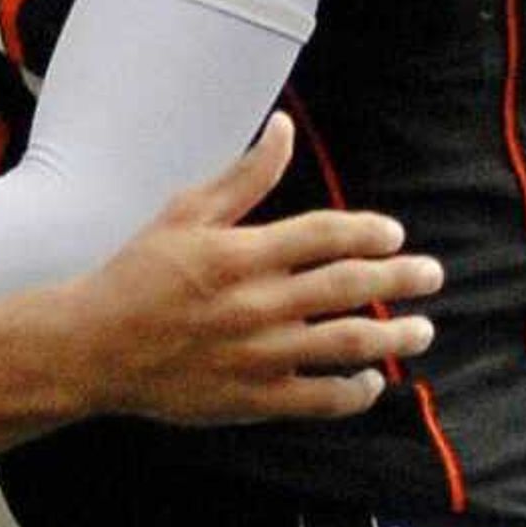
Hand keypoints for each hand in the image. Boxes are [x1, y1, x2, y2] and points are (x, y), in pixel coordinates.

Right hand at [80, 114, 442, 422]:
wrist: (93, 347)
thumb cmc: (136, 273)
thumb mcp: (183, 213)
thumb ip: (242, 176)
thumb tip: (283, 127)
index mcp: (241, 253)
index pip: (325, 235)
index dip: (369, 232)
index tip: (394, 234)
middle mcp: (257, 303)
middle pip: (349, 287)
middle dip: (400, 278)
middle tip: (432, 274)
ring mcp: (259, 355)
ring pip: (347, 344)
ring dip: (393, 336)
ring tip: (421, 330)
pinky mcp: (253, 398)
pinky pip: (320, 399)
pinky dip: (355, 392)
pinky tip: (373, 381)